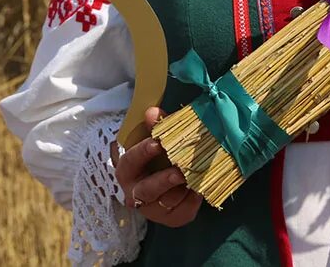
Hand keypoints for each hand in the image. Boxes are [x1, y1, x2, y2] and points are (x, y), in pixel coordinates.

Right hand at [113, 106, 201, 227]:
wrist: (160, 183)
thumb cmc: (155, 157)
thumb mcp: (153, 140)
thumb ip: (155, 127)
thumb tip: (154, 111)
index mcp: (127, 170)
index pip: (131, 161)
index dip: (143, 152)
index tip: (157, 143)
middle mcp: (135, 193)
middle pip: (148, 190)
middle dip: (165, 180)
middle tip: (180, 172)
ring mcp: (152, 210)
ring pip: (168, 202)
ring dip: (184, 189)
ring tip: (198, 176)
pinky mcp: (171, 219)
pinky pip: (184, 212)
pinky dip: (194, 199)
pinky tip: (202, 186)